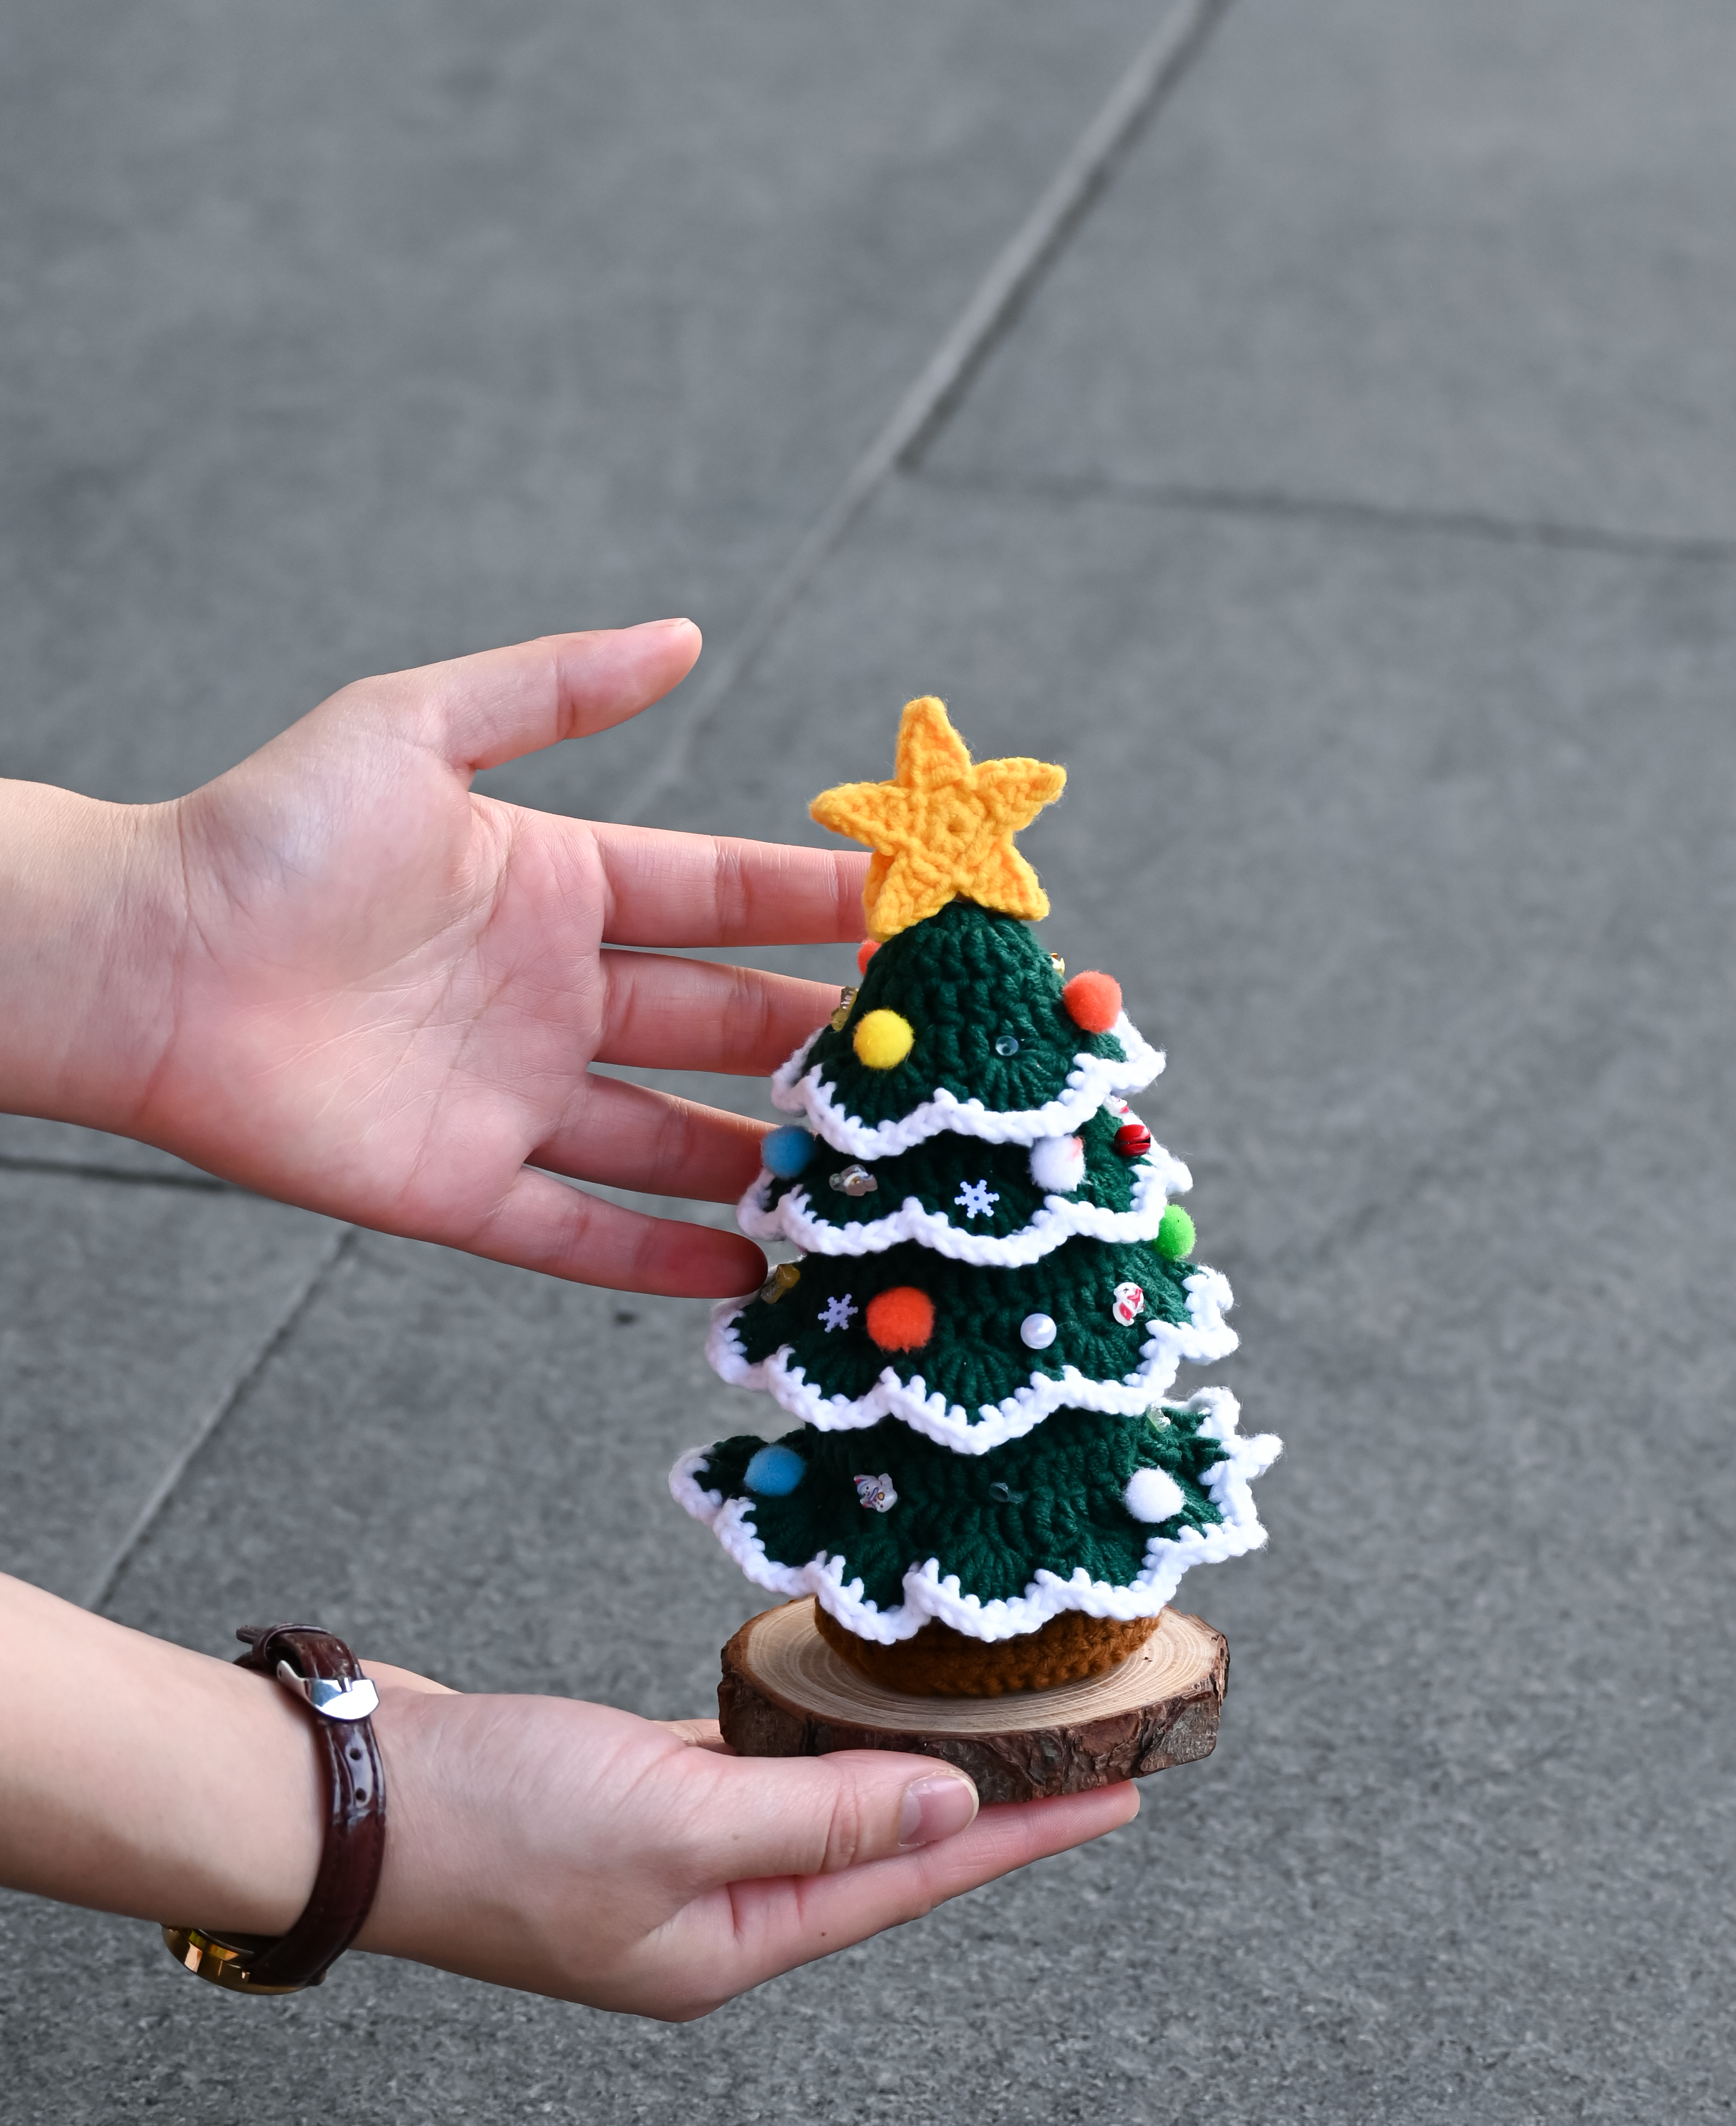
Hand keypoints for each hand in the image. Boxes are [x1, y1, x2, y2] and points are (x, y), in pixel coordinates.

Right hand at [0, 1581, 1138, 2020]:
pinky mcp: (632, 1792)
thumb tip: (948, 1806)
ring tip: (977, 1714)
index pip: (916, 1882)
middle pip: (881, 1846)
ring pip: (819, 1797)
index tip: (1115, 1791)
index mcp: (731, 1943)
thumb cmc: (498, 1823)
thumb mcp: (679, 1823)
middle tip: (1068, 1742)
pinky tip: (828, 1691)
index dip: (1023, 1831)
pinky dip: (799, 1726)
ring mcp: (671, 1852)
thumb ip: (820, 1818)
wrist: (352, 1794)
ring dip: (892, 1756)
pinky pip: (750, 1758)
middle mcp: (713, 1908)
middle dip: (977, 1795)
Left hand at [1, 619, 865, 1294]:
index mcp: (558, 886)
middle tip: (917, 1051)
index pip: (719, 896)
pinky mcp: (463, 1187)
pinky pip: (584, 1233)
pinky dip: (664, 1257)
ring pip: (671, 1137)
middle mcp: (553, 996)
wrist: (145, 961)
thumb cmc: (272, 831)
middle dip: (813, 1034)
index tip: (912, 909)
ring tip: (861, 1171)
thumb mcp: (418, 728)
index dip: (814, 901)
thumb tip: (684, 634)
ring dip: (761, 1153)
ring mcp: (515, 1097)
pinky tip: (751, 1266)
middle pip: (715, 1020)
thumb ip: (552, 687)